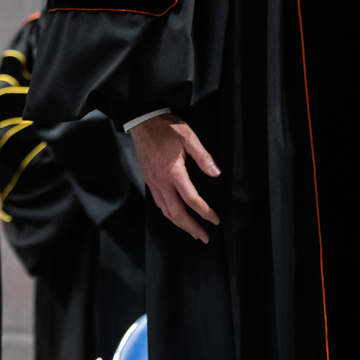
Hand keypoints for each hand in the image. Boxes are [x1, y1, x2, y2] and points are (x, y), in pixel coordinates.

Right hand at [130, 113, 220, 242]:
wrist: (143, 122)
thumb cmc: (167, 127)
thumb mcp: (189, 137)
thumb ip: (203, 156)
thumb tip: (216, 173)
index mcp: (172, 172)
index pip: (190, 199)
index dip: (204, 212)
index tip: (215, 220)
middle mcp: (160, 182)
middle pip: (176, 213)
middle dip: (191, 227)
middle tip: (205, 237)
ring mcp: (153, 183)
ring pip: (166, 212)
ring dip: (180, 225)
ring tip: (194, 232)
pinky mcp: (149, 181)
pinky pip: (159, 204)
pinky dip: (170, 215)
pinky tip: (177, 217)